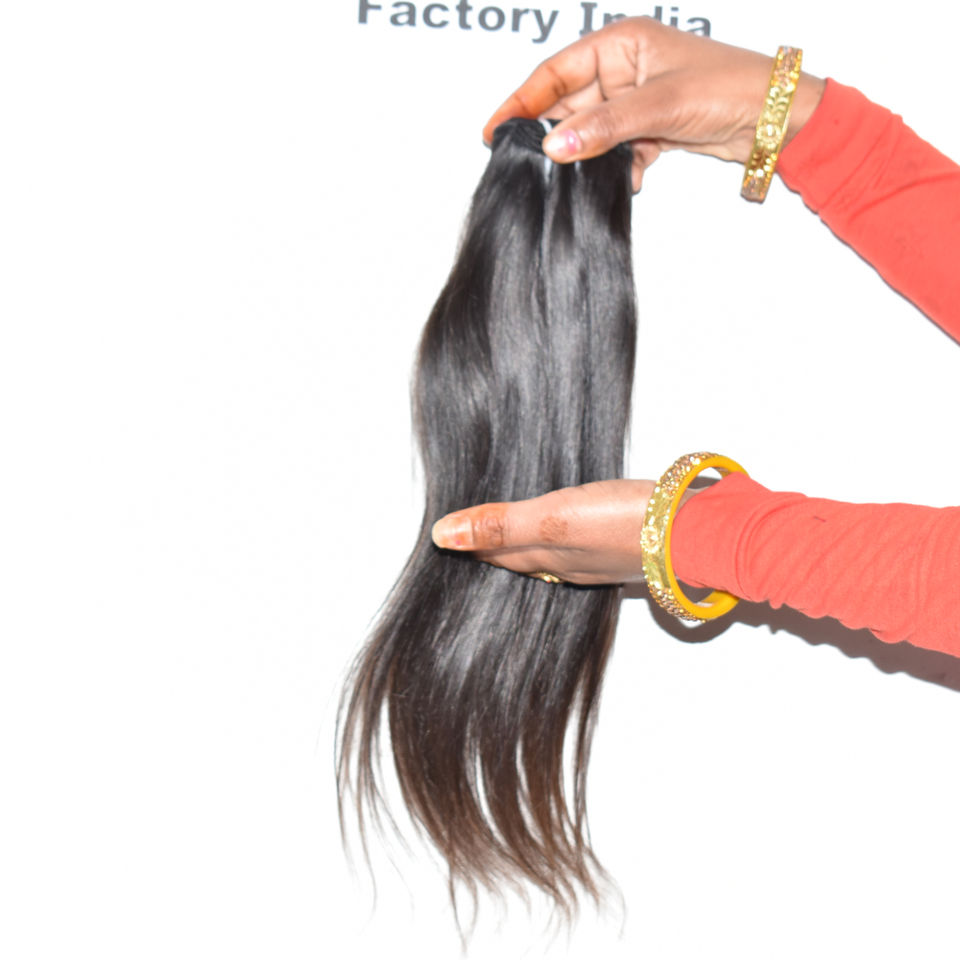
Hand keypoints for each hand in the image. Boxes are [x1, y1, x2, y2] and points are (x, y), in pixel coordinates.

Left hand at [430, 479, 656, 585]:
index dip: (469, 542)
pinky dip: (560, 535)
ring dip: (524, 540)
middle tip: (468, 535)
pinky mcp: (625, 543)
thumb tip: (445, 535)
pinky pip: (578, 543)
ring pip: (549, 552)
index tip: (445, 536)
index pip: (495, 551)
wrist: (698, 532)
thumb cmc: (628, 523)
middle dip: (492, 544)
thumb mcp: (552, 518)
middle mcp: (569, 562)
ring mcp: (598, 556)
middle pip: (519, 555)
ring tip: (506, 532)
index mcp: (547, 556)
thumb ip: (501, 524)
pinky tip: (568, 527)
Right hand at [483, 17, 825, 190]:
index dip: (523, 100)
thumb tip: (556, 146)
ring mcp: (635, 101)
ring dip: (590, 155)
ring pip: (593, 132)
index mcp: (621, 44)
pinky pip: (617, 149)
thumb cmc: (729, 87)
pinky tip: (630, 175)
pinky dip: (619, 166)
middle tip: (533, 163)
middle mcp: (624, 69)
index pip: (556, 72)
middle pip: (570, 105)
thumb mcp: (659, 104)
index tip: (496, 128)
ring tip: (583, 174)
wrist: (774, 118)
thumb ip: (604, 127)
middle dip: (557, 136)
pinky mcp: (649, 128)